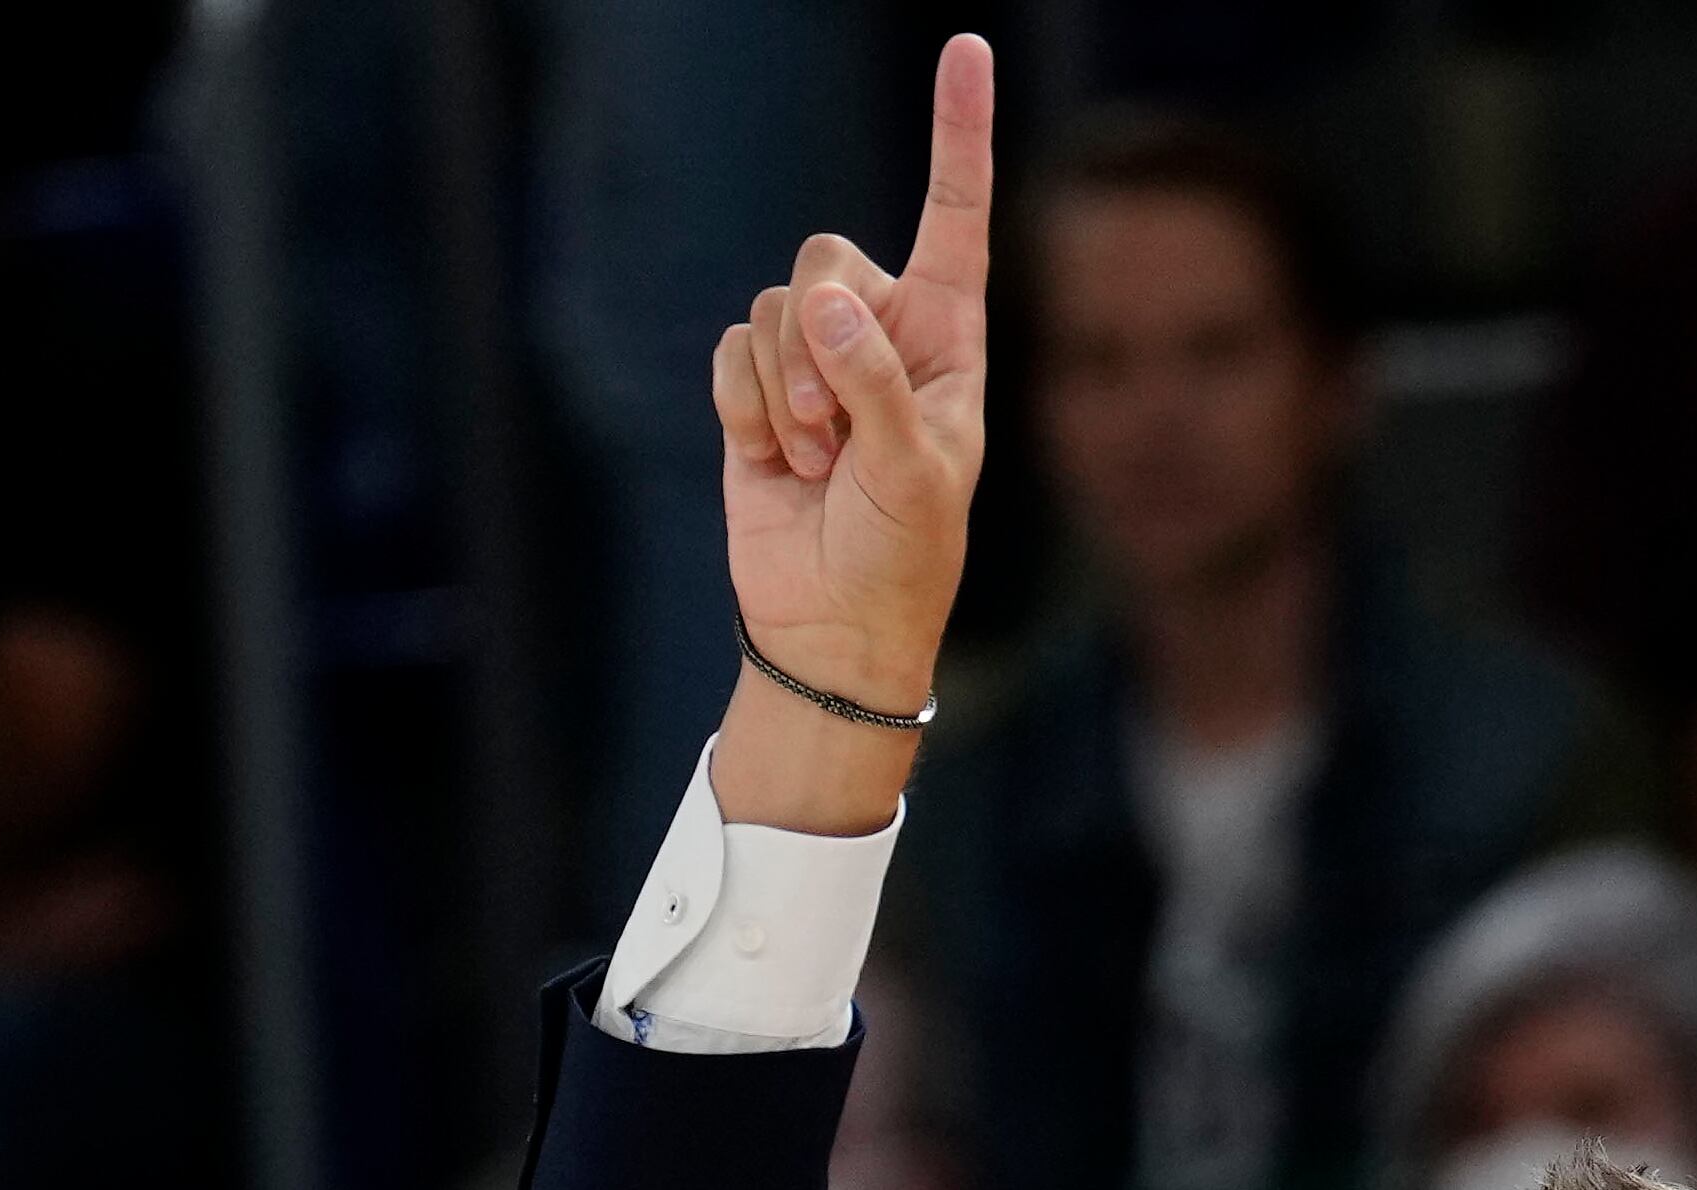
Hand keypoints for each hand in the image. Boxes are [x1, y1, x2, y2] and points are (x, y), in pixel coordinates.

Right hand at [705, 33, 992, 831]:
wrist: (832, 625)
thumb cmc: (903, 553)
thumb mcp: (914, 471)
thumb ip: (874, 383)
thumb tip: (825, 301)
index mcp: (947, 335)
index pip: (956, 214)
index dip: (957, 132)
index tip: (965, 49)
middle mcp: (881, 331)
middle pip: (826, 259)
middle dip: (823, 345)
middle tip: (840, 435)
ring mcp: (813, 359)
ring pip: (772, 310)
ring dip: (787, 393)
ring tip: (817, 462)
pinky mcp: (754, 391)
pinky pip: (730, 352)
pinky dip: (746, 409)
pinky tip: (778, 462)